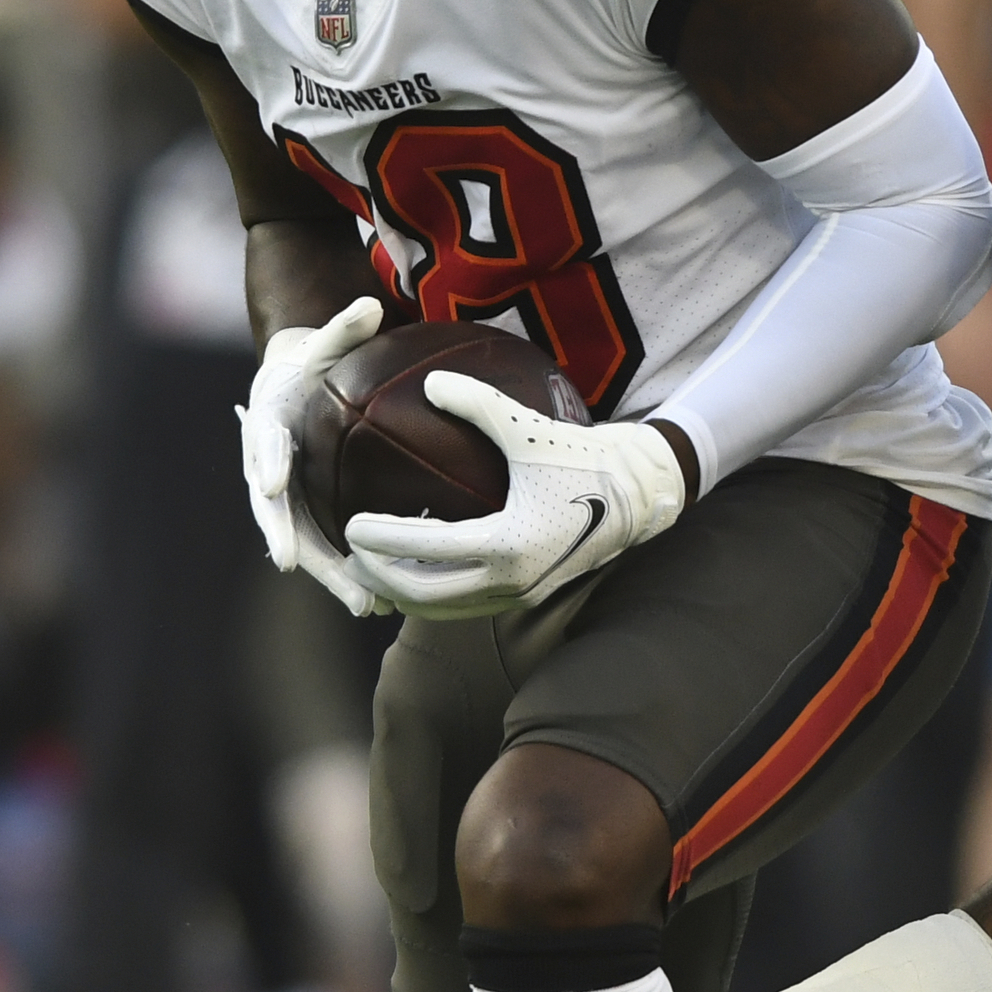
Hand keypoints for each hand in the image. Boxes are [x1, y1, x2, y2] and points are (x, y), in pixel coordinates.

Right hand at [237, 298, 394, 617]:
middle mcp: (268, 467)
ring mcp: (287, 497)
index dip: (267, 461)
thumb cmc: (312, 362)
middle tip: (293, 565)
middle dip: (283, 537)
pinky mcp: (309, 513)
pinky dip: (349, 573)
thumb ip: (343, 327)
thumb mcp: (324, 341)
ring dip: (328, 574)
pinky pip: (327, 547)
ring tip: (365, 604)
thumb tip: (370, 304)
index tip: (275, 483)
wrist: (293, 385)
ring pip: (302, 540)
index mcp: (268, 423)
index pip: (264, 441)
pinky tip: (385, 600)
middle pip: (273, 509)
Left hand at [342, 375, 688, 616]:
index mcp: (510, 543)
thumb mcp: (530, 428)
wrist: (640, 496)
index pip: (428, 549)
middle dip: (381, 578)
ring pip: (444, 608)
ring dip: (404, 593)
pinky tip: (415, 569)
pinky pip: (466, 603)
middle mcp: (513, 579)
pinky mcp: (527, 595)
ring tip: (371, 571)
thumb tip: (431, 383)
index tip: (351, 525)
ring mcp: (520, 594)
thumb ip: (480, 404)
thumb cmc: (584, 458)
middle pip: (426, 594)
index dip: (383, 540)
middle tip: (350, 553)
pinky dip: (435, 593)